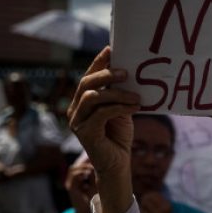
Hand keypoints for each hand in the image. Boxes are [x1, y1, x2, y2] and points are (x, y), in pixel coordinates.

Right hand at [65, 160, 97, 212]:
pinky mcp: (71, 188)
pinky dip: (81, 172)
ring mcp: (70, 184)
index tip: (95, 159)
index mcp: (77, 180)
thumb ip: (93, 175)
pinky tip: (88, 172)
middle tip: (93, 163)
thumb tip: (96, 164)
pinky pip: (74, 175)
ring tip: (91, 168)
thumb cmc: (93, 198)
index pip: (78, 166)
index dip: (85, 161)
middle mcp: (72, 181)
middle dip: (84, 162)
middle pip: (74, 166)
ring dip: (83, 166)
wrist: (88, 211)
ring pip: (72, 168)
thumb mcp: (95, 184)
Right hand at [66, 47, 139, 212]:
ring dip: (117, 93)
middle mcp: (75, 109)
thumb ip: (119, 94)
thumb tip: (130, 72)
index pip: (89, 76)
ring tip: (136, 95)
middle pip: (86, 84)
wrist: (118, 164)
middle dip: (106, 75)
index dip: (99, 62)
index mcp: (82, 101)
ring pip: (93, 97)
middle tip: (126, 72)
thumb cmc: (119, 136)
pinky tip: (136, 106)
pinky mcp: (85, 133)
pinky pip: (101, 113)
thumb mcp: (121, 110)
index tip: (112, 48)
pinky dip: (120, 107)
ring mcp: (77, 121)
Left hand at [139, 192, 184, 212]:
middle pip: (149, 197)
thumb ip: (158, 204)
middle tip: (143, 207)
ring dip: (141, 206)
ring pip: (144, 203)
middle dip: (143, 200)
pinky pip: (142, 211)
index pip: (155, 194)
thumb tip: (146, 196)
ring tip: (143, 212)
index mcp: (168, 205)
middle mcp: (164, 207)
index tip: (146, 202)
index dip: (148, 196)